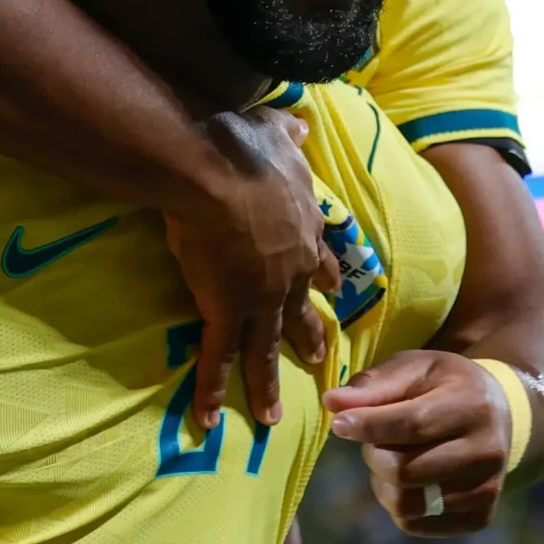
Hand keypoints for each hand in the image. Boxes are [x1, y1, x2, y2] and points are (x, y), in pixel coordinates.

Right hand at [164, 107, 341, 429]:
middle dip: (309, 337)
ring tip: (273, 417)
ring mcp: (261, 296)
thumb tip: (302, 121)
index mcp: (302, 228)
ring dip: (267, 384)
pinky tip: (207, 422)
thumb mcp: (276, 133)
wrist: (219, 173)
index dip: (325, 276)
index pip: (319, 259)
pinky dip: (212, 391)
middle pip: (300, 311)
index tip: (335, 291)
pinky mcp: (227, 311)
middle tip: (321, 360)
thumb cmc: (244, 147)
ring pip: (265, 348)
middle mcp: (289, 270)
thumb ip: (289, 132)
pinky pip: (218, 359)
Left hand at [324, 349, 511, 535]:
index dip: (370, 426)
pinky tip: (409, 480)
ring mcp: (486, 489)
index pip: (413, 424)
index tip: (339, 424)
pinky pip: (415, 524)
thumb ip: (374, 385)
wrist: (500, 416)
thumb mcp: (415, 369)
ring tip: (390, 458)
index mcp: (473, 404)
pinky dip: (398, 504)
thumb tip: (332, 402)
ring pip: (407, 503)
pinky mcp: (479, 517)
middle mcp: (488, 450)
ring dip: (383, 483)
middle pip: (406, 470)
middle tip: (374, 439)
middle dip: (374, 455)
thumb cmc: (445, 387)